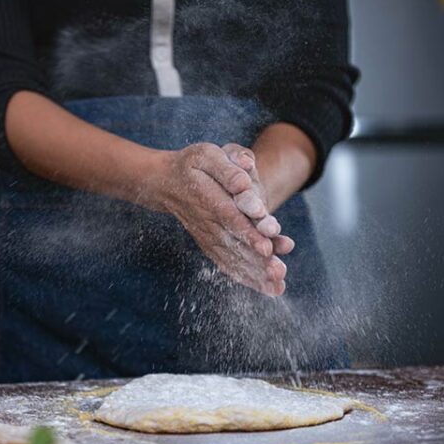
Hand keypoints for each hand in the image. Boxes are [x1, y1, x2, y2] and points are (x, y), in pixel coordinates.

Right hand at [147, 143, 286, 295]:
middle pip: (233, 243)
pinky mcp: (208, 244)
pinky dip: (243, 276)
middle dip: (257, 260)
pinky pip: (225, 263)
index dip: (247, 233)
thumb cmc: (191, 164)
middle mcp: (206, 221)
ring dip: (254, 274)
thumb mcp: (206, 155)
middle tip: (279, 273)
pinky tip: (263, 288)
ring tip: (277, 287)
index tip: (266, 248)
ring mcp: (207, 235)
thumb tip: (243, 183)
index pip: (229, 217)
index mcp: (207, 197)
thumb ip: (226, 168)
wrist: (164, 182)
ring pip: (231, 257)